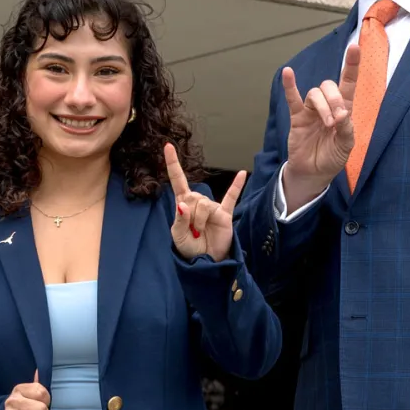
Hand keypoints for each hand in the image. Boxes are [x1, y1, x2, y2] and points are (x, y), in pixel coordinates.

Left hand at [165, 142, 245, 261]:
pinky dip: (237, 186)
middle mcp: (198, 203)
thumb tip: (183, 204)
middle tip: (193, 232)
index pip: (177, 181)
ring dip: (200, 221)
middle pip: (193, 198)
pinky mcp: (225, 214)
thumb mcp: (178, 236)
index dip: (172, 164)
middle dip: (190, 217)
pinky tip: (242, 173)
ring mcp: (213, 208)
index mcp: (183, 205)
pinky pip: (232, 197)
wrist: (207, 262)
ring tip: (201, 234)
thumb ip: (179, 220)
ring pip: (205, 205)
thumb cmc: (190, 249)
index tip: (168, 146)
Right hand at [278, 48, 357, 205]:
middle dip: (335, 99)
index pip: (348, 83)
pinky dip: (289, 86)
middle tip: (337, 119)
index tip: (355, 47)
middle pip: (329, 86)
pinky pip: (292, 99)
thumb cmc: (332, 157)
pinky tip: (288, 73)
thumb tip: (342, 113)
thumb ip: (346, 128)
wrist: (314, 173)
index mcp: (344, 110)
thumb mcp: (346, 145)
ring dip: (323, 106)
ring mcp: (311, 110)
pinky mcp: (297, 117)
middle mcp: (327, 105)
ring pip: (314, 94)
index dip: (352, 65)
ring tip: (327, 124)